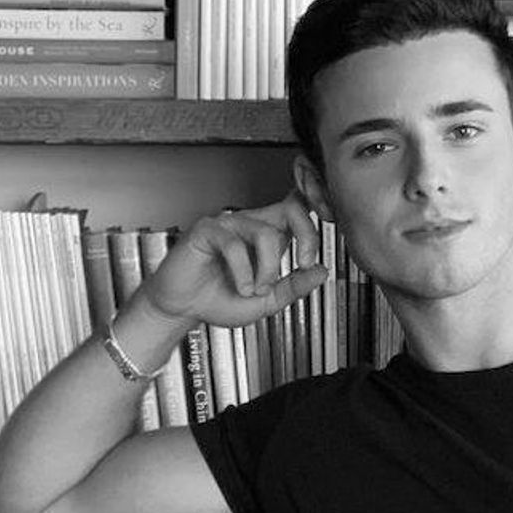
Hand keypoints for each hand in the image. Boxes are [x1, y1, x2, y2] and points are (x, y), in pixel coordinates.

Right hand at [136, 192, 328, 328]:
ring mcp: (228, 224)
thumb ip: (293, 287)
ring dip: (268, 268)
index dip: (316, 203)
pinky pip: (234, 245)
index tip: (330, 224)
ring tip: (255, 290)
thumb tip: (321, 272)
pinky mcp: (206, 231)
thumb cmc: (218, 299)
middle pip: (291, 208)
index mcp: (268, 234)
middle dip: (307, 236)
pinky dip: (243, 272)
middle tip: (303, 264)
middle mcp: (250, 224)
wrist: (182, 309)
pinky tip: (239, 286)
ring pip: (266, 233)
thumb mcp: (266, 301)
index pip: (297, 206)